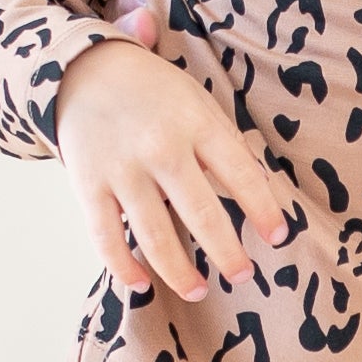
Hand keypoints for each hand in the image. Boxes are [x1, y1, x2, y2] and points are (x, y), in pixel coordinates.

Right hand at [54, 34, 294, 302]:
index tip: (278, 237)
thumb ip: (225, 146)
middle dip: (226, 252)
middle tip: (243, 276)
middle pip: (201, 213)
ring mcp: (122, 169)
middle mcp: (160, 147)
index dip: (263, 209)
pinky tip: (141, 284)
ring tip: (198, 291)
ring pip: (154, 234)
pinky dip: (122, 267)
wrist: (84, 70)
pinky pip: (105, 237)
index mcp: (196, 124)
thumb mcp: (198, 103)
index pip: (240, 174)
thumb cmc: (155, 95)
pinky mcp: (88, 185)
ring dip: (178, 272)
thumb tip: (260, 195)